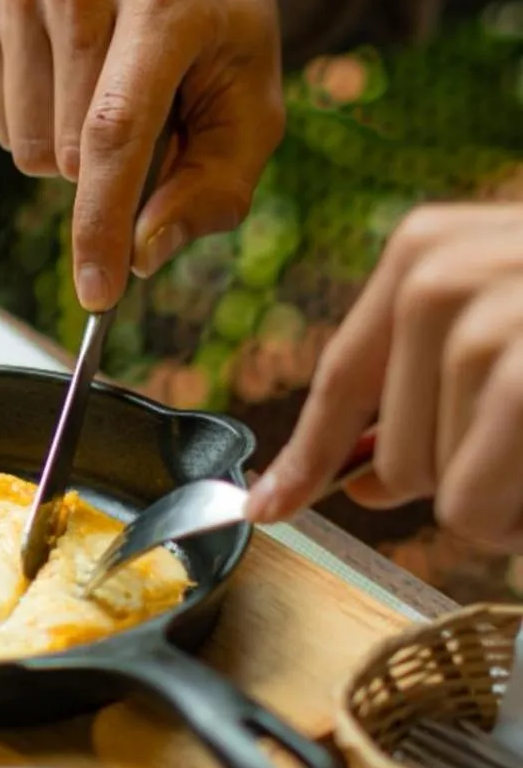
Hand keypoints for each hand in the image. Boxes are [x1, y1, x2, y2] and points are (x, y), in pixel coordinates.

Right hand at [0, 0, 283, 310]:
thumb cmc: (219, 25)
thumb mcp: (253, 103)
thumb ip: (212, 192)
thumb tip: (141, 256)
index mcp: (166, 2)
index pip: (115, 133)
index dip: (100, 224)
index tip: (96, 295)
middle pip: (65, 153)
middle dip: (109, 171)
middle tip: (152, 113)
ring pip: (24, 146)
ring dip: (68, 149)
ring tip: (111, 87)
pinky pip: (0, 121)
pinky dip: (38, 121)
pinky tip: (73, 71)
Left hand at [247, 204, 522, 549]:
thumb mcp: (504, 317)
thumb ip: (425, 389)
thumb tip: (364, 481)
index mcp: (424, 252)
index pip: (342, 378)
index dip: (305, 456)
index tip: (269, 507)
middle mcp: (442, 277)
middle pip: (392, 454)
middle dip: (460, 476)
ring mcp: (492, 323)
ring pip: (441, 490)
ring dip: (505, 498)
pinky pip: (482, 506)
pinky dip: (515, 514)